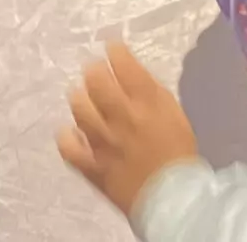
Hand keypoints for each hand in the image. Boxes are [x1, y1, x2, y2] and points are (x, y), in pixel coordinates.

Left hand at [57, 43, 200, 219]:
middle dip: (92, 70)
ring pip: (80, 109)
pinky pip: (70, 148)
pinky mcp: (93, 166)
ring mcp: (104, 142)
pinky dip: (67, 137)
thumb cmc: (179, 153)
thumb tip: (131, 75)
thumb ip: (151, 93)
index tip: (111, 47)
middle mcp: (123, 117)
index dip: (115, 51)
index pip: (124, 65)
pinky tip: (70, 131)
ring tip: (80, 95)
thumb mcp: (173, 113)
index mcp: (148, 103)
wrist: (174, 199)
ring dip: (79, 98)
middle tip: (92, 69)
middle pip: (96, 81)